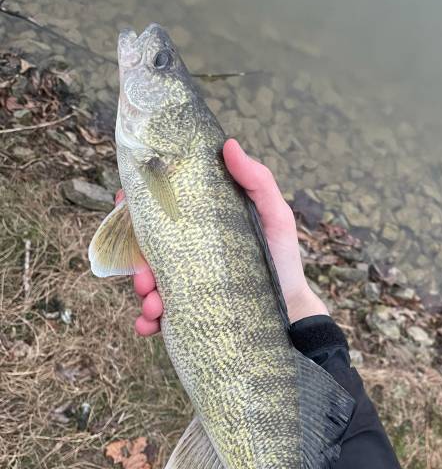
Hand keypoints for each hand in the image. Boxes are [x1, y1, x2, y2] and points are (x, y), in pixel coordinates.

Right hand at [120, 138, 327, 335]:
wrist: (290, 311)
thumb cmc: (282, 258)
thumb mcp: (275, 216)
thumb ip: (257, 181)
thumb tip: (229, 144)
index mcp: (198, 225)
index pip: (157, 209)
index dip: (133, 204)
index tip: (124, 203)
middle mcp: (185, 252)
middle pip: (142, 248)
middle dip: (137, 261)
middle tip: (146, 274)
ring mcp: (181, 284)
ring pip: (145, 284)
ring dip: (143, 293)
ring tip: (156, 303)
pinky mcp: (184, 314)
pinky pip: (154, 317)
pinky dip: (146, 321)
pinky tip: (150, 324)